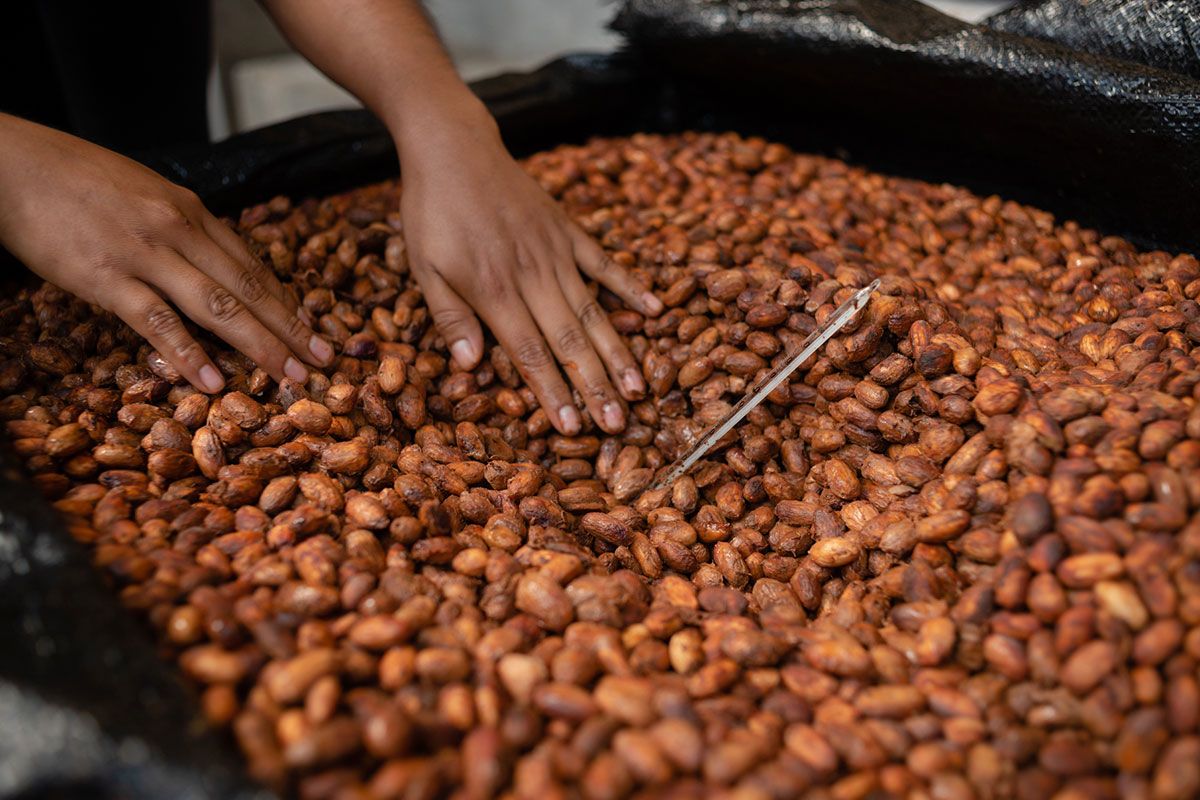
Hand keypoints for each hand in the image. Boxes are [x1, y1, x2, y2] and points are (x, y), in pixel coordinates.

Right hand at [0, 114, 333, 392]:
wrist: (13, 164)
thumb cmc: (75, 178)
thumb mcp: (145, 192)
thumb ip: (182, 226)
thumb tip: (212, 259)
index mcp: (191, 210)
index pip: (253, 264)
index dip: (288, 302)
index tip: (317, 330)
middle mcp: (178, 230)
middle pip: (249, 288)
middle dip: (292, 328)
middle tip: (325, 362)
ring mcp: (144, 255)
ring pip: (217, 306)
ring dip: (260, 345)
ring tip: (291, 377)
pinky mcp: (106, 279)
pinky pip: (158, 322)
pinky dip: (189, 355)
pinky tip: (214, 382)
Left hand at [395, 105, 661, 434]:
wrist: (453, 146)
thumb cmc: (432, 212)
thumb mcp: (425, 267)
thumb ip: (451, 318)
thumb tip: (472, 367)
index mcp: (493, 290)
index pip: (530, 353)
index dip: (553, 392)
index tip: (572, 427)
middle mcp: (532, 275)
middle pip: (569, 340)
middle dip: (595, 386)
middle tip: (618, 423)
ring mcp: (556, 252)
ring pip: (593, 310)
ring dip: (617, 352)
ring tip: (640, 387)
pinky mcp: (568, 231)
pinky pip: (604, 264)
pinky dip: (629, 288)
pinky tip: (653, 313)